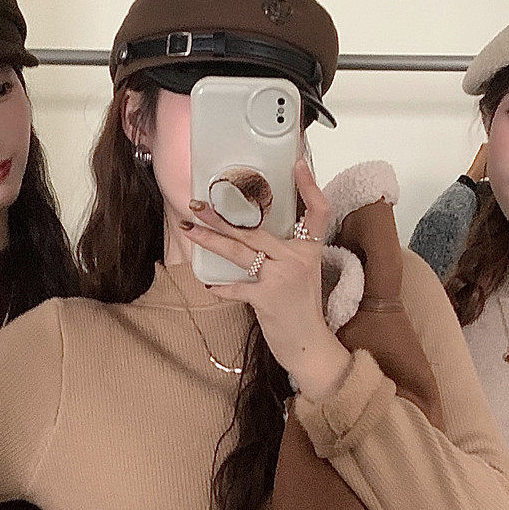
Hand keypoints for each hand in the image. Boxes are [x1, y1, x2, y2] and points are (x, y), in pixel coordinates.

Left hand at [180, 158, 350, 397]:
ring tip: (190, 228)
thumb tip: (250, 238)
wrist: (308, 345)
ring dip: (211, 239)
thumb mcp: (302, 276)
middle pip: (257, 229)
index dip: (310, 187)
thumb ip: (283, 255)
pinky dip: (221, 287)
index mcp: (310, 250)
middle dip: (223, 216)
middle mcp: (298, 258)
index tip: (297, 164)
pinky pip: (236, 286)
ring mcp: (282, 276)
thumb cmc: (301, 311)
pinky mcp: (267, 297)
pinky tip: (208, 283)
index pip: (318, 212)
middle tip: (199, 204)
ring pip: (240, 251)